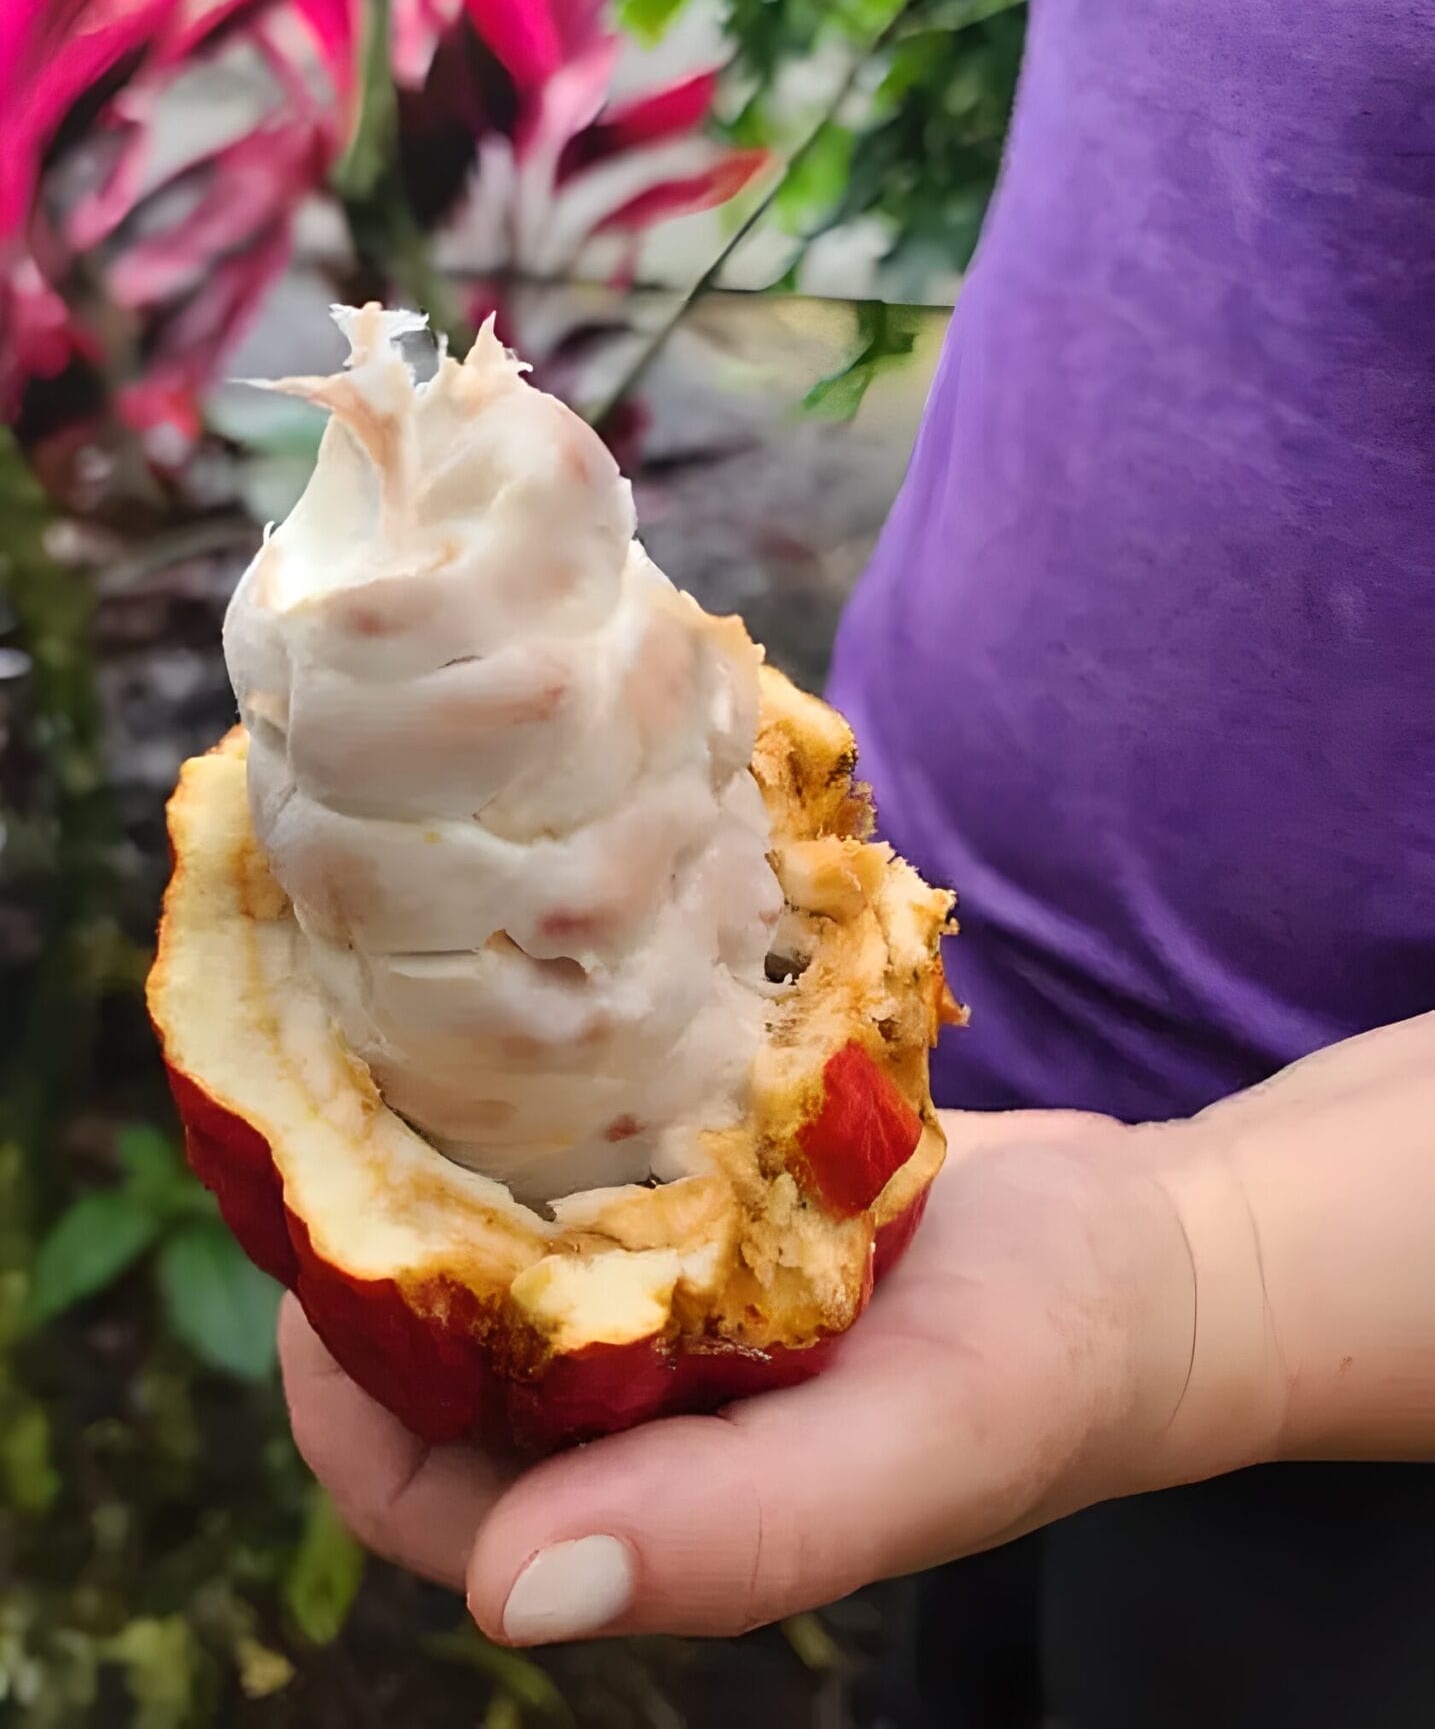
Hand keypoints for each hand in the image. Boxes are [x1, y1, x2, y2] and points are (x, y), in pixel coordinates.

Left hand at [279, 1106, 1225, 1643]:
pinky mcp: (705, 1221)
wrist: (1147, 1249)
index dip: (346, 1393)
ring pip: (492, 1260)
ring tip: (416, 1049)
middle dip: (371, 1250)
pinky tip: (530, 1032)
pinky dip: (541, 1121)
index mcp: (649, 1503)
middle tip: (351, 1102)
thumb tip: (512, 1596)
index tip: (325, 1252)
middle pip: (430, 1360)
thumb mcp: (920, 1447)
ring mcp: (665, 1313)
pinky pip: (582, 1182)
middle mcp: (633, 1417)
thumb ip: (737, 1535)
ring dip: (443, 1171)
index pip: (426, 1488)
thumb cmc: (1053, 1361)